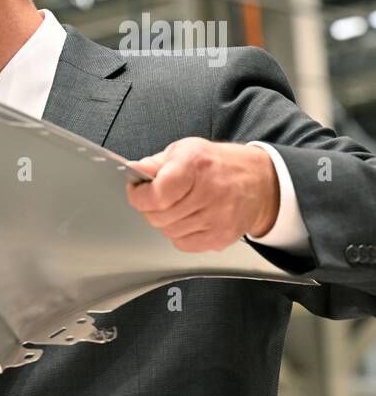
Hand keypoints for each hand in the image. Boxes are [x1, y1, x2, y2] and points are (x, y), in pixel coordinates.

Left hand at [126, 138, 279, 252]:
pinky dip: (181, 234)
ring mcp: (218, 217)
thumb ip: (156, 163)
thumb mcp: (185, 150)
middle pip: (158, 216)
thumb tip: (134, 170)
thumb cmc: (219, 164)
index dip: (138, 196)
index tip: (137, 191)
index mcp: (195, 165)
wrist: (261, 181)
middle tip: (158, 198)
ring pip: (168, 231)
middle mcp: (209, 191)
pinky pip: (184, 244)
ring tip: (179, 206)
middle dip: (150, 208)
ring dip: (166, 221)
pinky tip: (191, 219)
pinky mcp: (222, 236)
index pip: (156, 194)